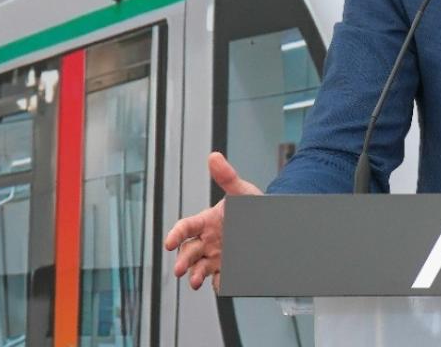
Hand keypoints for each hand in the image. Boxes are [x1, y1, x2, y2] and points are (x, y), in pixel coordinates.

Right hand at [163, 151, 261, 291]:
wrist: (272, 222)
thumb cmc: (251, 205)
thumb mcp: (241, 191)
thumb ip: (227, 177)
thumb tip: (214, 156)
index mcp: (206, 221)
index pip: (185, 227)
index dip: (175, 235)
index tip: (169, 243)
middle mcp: (207, 240)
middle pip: (189, 251)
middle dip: (182, 260)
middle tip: (179, 270)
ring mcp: (216, 255)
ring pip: (199, 267)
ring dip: (194, 275)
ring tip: (195, 281)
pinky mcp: (228, 267)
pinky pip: (220, 278)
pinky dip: (218, 283)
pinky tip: (220, 283)